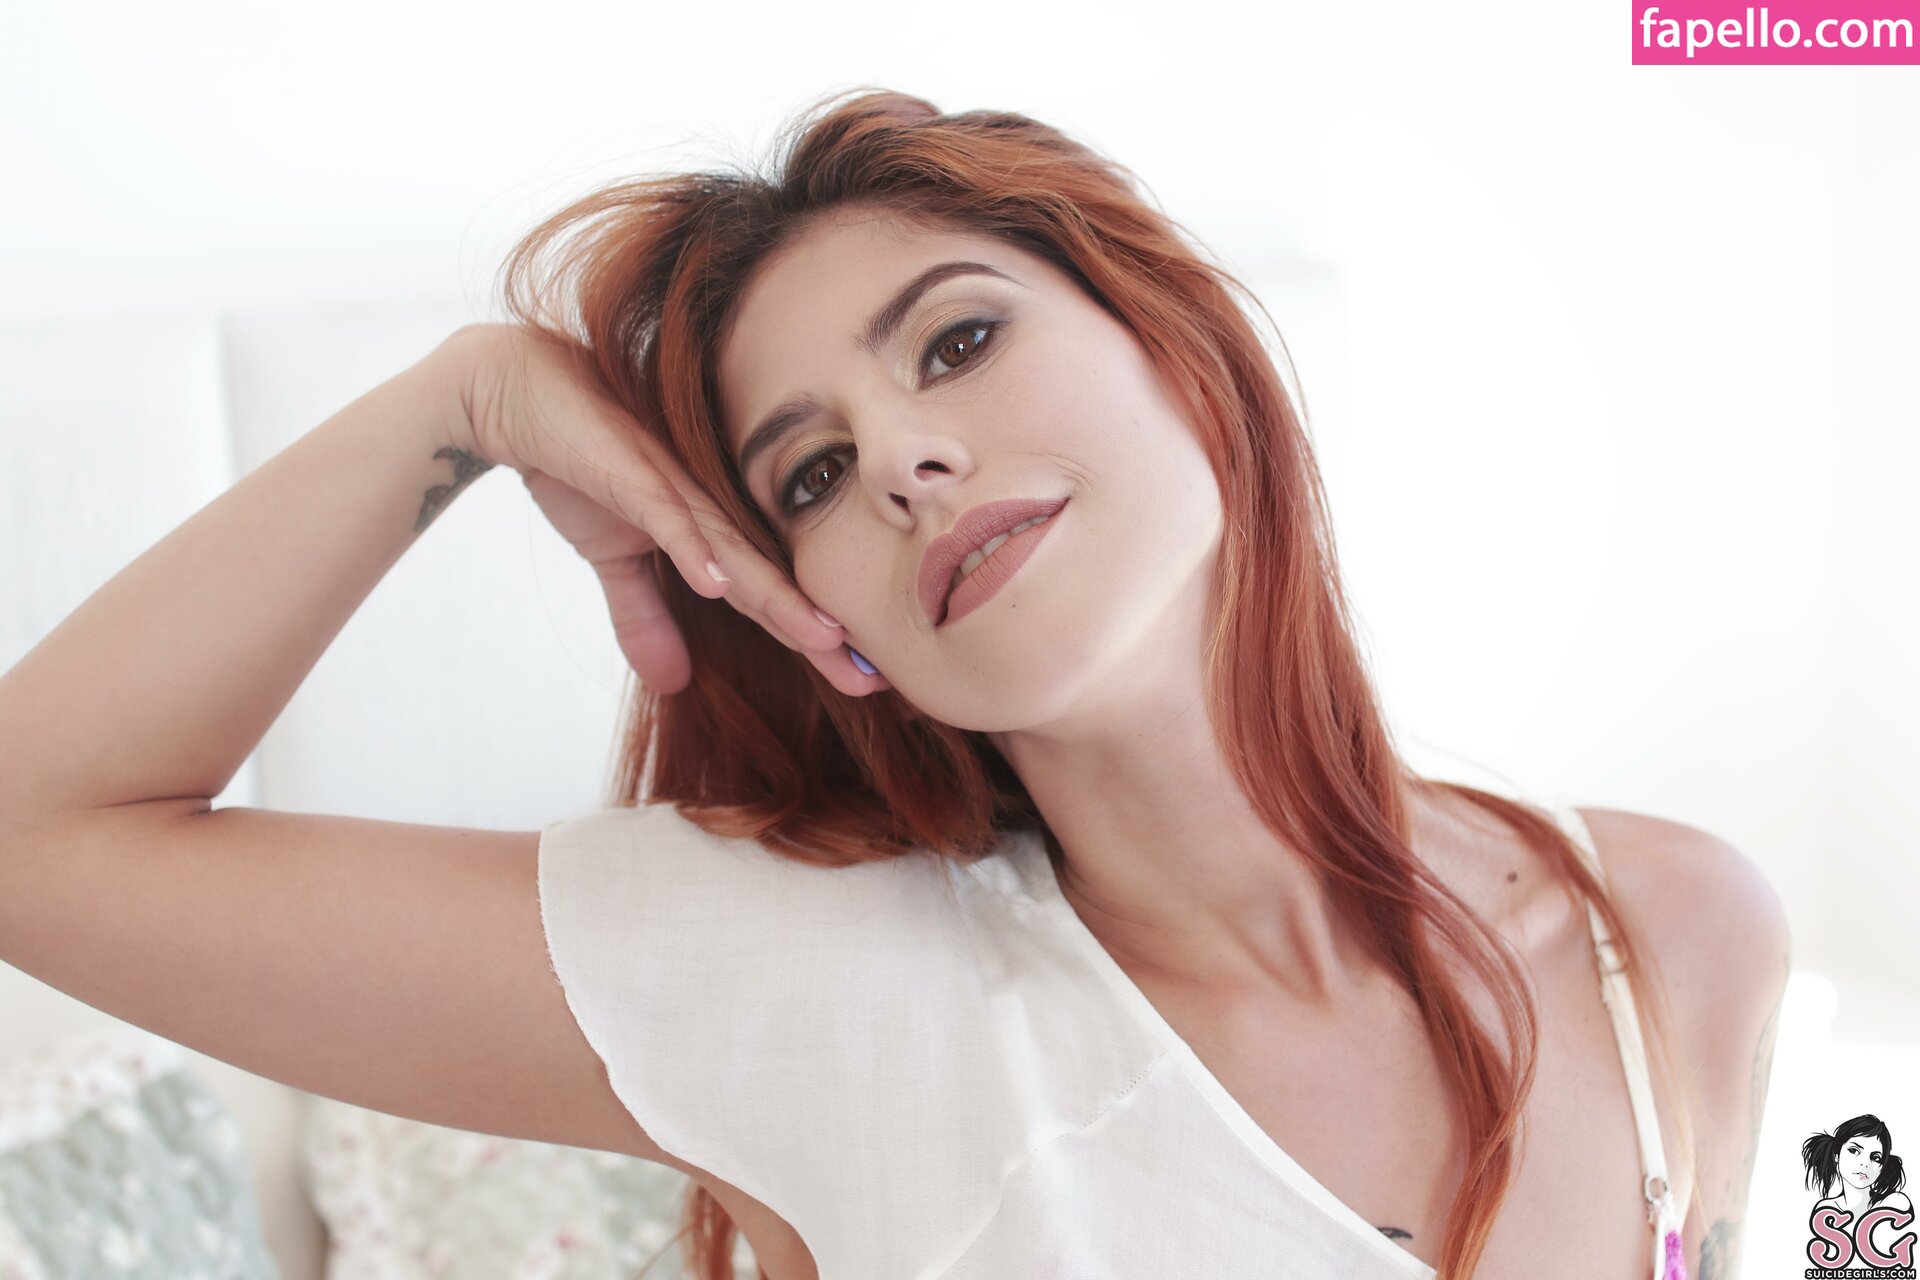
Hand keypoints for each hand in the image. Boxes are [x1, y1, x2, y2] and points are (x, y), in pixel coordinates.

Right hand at [440, 323, 881, 696]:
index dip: (813, 637)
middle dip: (819, 630)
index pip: (770, 592)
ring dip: (776, 596)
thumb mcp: (614, 559)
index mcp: (710, 526)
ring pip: (733, 550)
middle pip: (771, 578)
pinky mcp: (629, 470)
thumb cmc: (577, 464)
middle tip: (872, 676)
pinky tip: (718, 584)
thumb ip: (647, 617)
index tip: (864, 680)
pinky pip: (665, 514)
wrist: (516, 394)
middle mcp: (707, 504)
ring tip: (822, 638)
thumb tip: (673, 684)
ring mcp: (673, 484)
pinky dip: (690, 548)